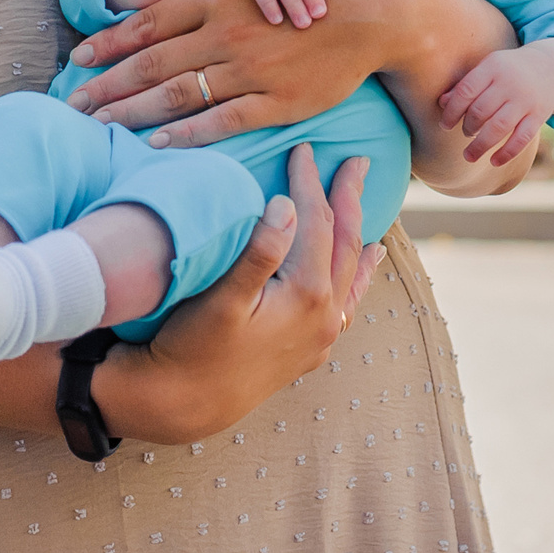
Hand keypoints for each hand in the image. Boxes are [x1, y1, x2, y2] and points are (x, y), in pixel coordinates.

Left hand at [66, 0, 395, 147]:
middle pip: (151, 62)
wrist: (372, 5)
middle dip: (107, 85)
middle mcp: (225, 31)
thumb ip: (209, 1)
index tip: (78, 60)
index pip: (147, 22)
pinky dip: (185, 133)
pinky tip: (156, 143)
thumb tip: (165, 18)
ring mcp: (249, 67)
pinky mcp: (276, 99)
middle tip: (73, 105)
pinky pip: (221, 120)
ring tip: (99, 128)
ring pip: (177, 93)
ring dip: (133, 112)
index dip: (109, 43)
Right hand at [102, 144, 384, 444]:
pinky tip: (365, 264)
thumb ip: (258, 252)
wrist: (185, 404)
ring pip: (350, 271)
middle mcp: (325, 316)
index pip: (317, 222)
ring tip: (368, 204)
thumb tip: (285, 206)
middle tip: (356, 160)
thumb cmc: (192, 344)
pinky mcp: (312, 349)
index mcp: (307, 295)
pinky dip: (357, 275)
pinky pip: (347, 301)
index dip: (310, 182)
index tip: (304, 148)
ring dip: (358, 234)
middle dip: (348, 197)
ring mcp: (323, 335)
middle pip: (344, 242)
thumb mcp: (221, 297)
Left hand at [436, 46, 553, 166]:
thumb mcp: (488, 70)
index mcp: (493, 67)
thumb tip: (441, 102)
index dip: (452, 111)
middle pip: (481, 111)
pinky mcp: (539, 116)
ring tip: (469, 156)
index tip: (445, 126)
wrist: (549, 69)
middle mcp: (510, 82)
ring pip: (500, 127)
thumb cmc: (507, 72)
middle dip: (468, 127)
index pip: (466, 91)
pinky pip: (522, 138)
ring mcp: (526, 100)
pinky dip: (507, 152)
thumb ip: (466, 85)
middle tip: (465, 134)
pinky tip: (494, 162)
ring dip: (481, 145)